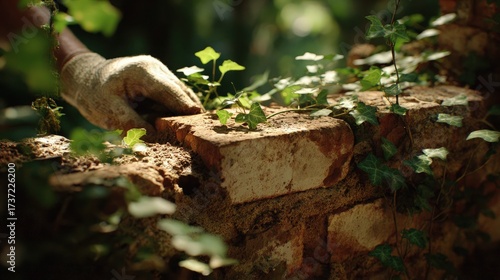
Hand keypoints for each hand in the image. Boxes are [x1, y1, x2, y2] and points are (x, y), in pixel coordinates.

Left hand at [60, 52, 203, 132]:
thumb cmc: (95, 95)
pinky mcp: (162, 83)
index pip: (170, 92)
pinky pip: (175, 100)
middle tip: (198, 134)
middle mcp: (156, 69)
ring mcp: (161, 74)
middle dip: (188, 113)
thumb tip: (154, 137)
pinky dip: (175, 113)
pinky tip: (175, 127)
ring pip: (181, 97)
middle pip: (181, 94)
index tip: (200, 120)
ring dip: (181, 115)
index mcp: (143, 72)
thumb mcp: (108, 112)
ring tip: (185, 133)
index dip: (185, 107)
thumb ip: (131, 124)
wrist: (87, 80)